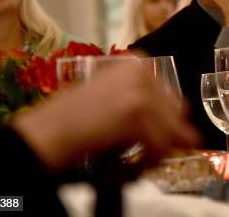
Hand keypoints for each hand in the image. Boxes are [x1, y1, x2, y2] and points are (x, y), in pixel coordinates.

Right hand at [12, 58, 199, 171]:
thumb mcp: (114, 96)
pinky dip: (150, 160)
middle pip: (178, 111)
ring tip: (142, 160)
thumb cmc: (74, 117)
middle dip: (169, 135)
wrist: (49, 129)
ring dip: (159, 151)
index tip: (159, 135)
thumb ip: (145, 102)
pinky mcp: (137, 113)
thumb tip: (180, 126)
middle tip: (151, 152)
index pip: (171, 96)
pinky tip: (136, 164)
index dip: (168, 120)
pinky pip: (160, 145)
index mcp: (138, 63)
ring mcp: (141, 91)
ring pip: (172, 131)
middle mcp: (143, 72)